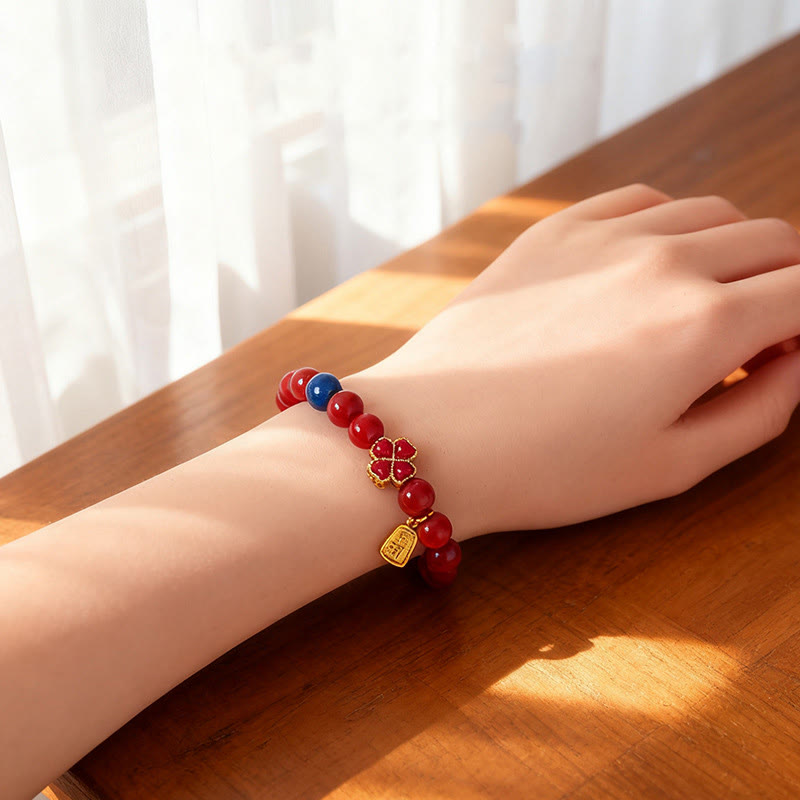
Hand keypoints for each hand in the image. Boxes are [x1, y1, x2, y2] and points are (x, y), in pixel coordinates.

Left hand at [345, 184, 799, 536]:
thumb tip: (793, 359)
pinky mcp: (554, 230)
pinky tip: (649, 263)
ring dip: (729, 251)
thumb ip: (759, 411)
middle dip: (782, 284)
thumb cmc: (545, 468)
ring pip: (710, 213)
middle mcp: (663, 261)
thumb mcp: (670, 465)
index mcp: (704, 325)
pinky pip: (640, 201)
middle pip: (770, 241)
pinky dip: (667, 224)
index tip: (782, 354)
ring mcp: (603, 235)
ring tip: (700, 302)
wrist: (431, 437)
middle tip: (752, 335)